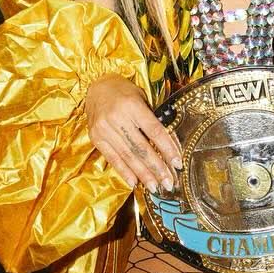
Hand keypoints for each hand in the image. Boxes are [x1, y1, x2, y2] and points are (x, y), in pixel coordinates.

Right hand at [84, 75, 182, 191]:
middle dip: (157, 168)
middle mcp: (117, 117)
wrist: (96, 86)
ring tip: (154, 187)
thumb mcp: (141, 98)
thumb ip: (151, 119)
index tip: (178, 164)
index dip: (167, 149)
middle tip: (169, 183)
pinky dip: (124, 171)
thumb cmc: (124, 92)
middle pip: (141, 148)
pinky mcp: (96, 137)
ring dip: (143, 174)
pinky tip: (134, 182)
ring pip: (128, 156)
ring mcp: (104, 129)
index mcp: (132, 105)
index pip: (154, 131)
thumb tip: (167, 147)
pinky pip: (112, 158)